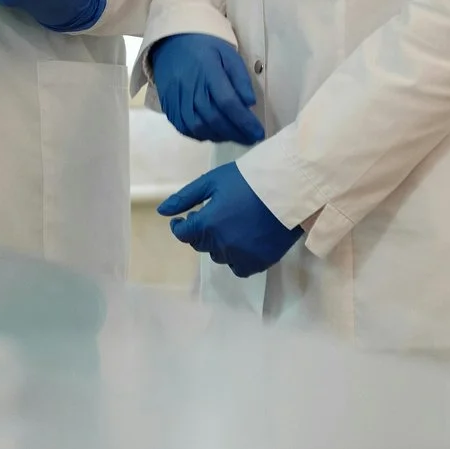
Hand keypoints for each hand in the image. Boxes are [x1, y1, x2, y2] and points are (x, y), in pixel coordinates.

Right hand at [146, 33, 263, 144]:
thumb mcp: (228, 54)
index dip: (244, 121)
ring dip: (219, 136)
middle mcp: (190, 88)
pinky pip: (184, 128)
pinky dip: (201, 135)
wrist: (171, 42)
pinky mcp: (168, 106)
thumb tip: (249, 103)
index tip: (258, 132)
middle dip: (236, 133)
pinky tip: (213, 133)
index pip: (228, 103)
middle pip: (215, 119)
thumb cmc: (205, 47)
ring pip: (199, 128)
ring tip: (234, 136)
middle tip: (251, 139)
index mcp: (208, 71)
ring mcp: (176, 99)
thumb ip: (240, 78)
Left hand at [157, 161, 301, 276]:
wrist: (287, 188)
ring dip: (219, 245)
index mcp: (207, 224)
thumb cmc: (247, 179)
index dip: (180, 227)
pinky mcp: (260, 261)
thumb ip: (185, 198)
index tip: (184, 219)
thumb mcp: (212, 181)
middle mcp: (222, 244)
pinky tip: (242, 243)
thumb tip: (162, 212)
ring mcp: (242, 255)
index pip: (184, 234)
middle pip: (202, 245)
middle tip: (211, 217)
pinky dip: (237, 259)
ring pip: (220, 257)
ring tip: (229, 227)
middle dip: (201, 233)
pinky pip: (240, 268)